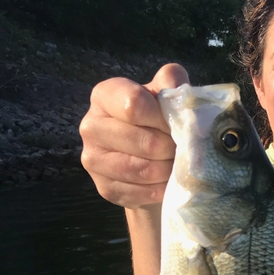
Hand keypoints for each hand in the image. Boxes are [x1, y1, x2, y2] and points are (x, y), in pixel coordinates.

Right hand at [79, 63, 189, 209]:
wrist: (152, 159)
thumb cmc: (160, 121)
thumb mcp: (167, 95)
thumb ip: (172, 82)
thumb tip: (177, 88)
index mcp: (105, 95)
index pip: (134, 104)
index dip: (163, 118)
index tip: (177, 126)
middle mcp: (91, 125)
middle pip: (143, 141)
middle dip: (171, 149)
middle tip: (182, 151)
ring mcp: (92, 158)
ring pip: (141, 169)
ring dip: (167, 171)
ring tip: (177, 166)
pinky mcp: (103, 187)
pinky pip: (138, 192)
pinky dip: (159, 190)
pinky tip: (166, 183)